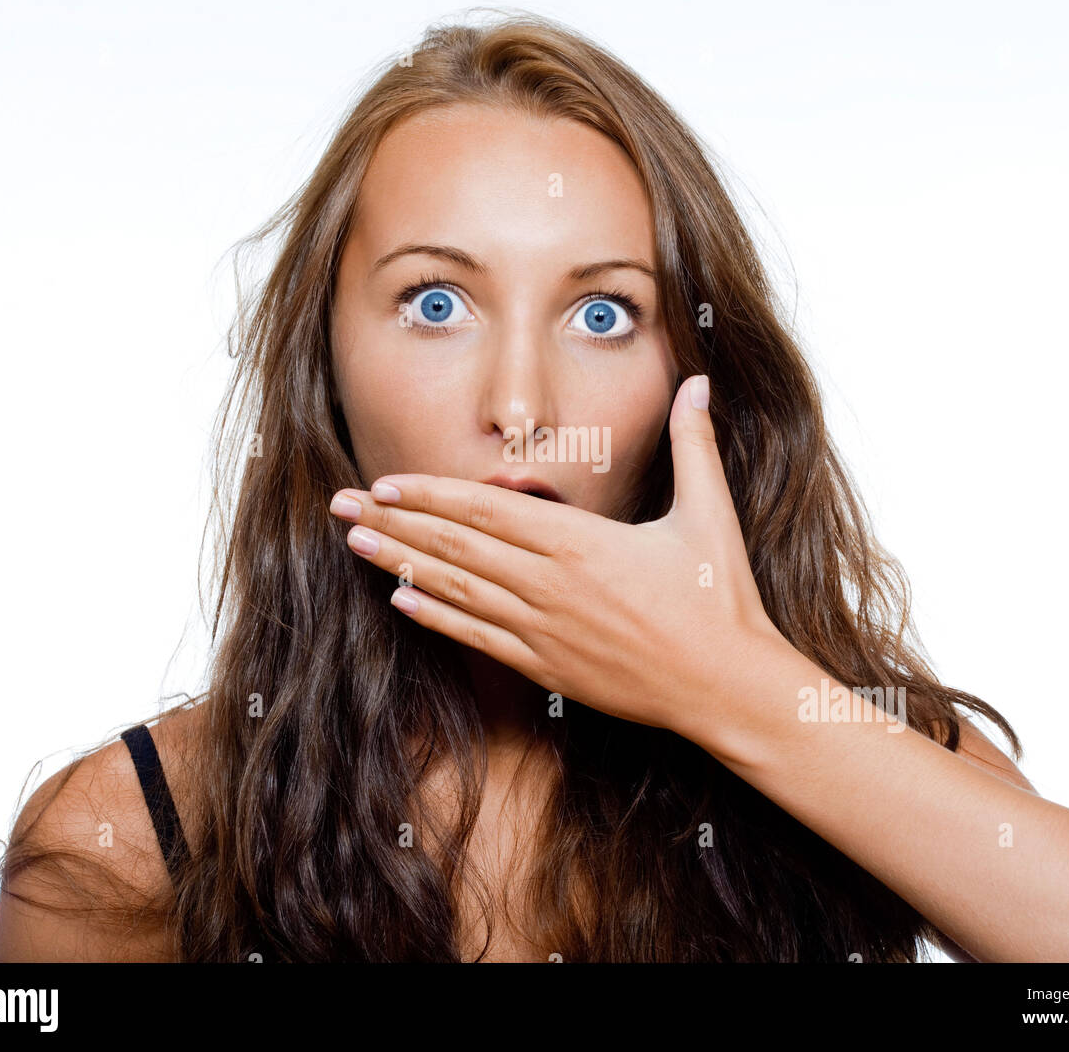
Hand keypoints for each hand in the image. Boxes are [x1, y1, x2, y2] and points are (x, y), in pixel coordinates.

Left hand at [328, 375, 789, 740]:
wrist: (728, 687)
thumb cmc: (721, 599)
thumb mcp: (710, 513)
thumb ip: (694, 445)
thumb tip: (699, 382)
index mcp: (582, 542)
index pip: (488, 510)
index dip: (431, 494)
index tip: (385, 481)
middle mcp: (551, 585)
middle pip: (457, 546)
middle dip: (395, 522)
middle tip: (340, 504)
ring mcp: (545, 630)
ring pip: (458, 590)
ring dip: (401, 564)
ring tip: (355, 545)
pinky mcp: (549, 668)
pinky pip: (479, 638)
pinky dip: (437, 618)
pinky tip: (401, 600)